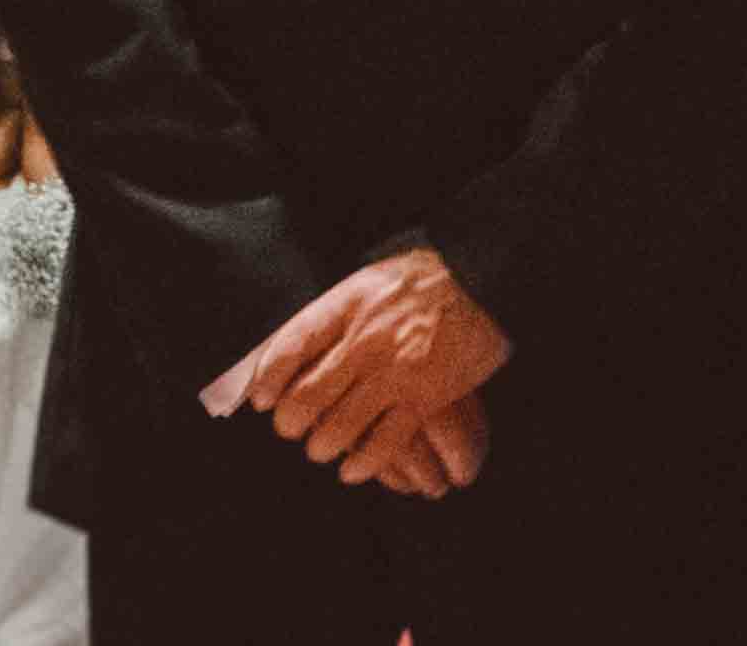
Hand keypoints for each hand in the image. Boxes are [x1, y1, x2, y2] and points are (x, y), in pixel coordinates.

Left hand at [211, 244, 509, 485]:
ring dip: (322, 447)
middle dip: (291, 423)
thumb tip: (299, 349)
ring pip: (338, 428)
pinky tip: (353, 469)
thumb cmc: (425, 278)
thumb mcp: (371, 277)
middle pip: (307, 397)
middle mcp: (365, 340)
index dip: (268, 380)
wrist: (484, 277)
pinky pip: (382, 444)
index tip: (262, 399)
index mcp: (348, 304)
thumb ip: (336, 311)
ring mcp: (395, 371)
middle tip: (292, 429)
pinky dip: (361, 465)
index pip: (290, 347)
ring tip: (321, 448)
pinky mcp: (424, 397)